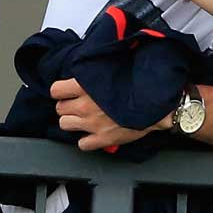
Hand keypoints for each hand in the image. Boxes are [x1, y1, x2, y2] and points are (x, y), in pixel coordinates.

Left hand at [51, 78, 166, 151]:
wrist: (156, 103)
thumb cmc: (137, 84)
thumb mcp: (113, 69)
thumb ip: (95, 72)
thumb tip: (87, 68)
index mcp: (86, 86)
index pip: (56, 90)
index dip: (61, 91)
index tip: (67, 92)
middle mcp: (85, 106)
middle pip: (60, 108)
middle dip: (68, 106)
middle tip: (78, 105)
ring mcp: (92, 124)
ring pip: (65, 125)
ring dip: (73, 122)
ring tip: (83, 119)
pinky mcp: (103, 139)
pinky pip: (82, 144)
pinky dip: (86, 140)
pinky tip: (93, 134)